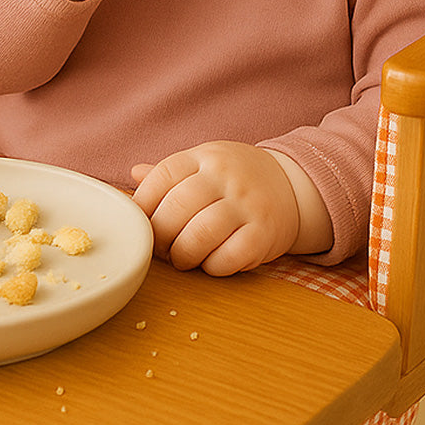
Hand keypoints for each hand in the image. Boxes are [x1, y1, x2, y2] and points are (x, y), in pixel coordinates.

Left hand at [130, 142, 301, 275]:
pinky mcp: (264, 233)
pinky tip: (211, 261)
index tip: (141, 225)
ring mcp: (247, 204)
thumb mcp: (204, 164)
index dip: (143, 205)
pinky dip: (212, 267)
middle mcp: (225, 176)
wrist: (291, 185)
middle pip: (176, 209)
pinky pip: (228, 258)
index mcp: (204, 157)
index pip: (162, 176)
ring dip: (183, 255)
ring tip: (183, 257)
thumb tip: (133, 175)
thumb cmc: (236, 179)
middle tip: (161, 248)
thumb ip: (169, 174)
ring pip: (199, 236)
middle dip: (160, 237)